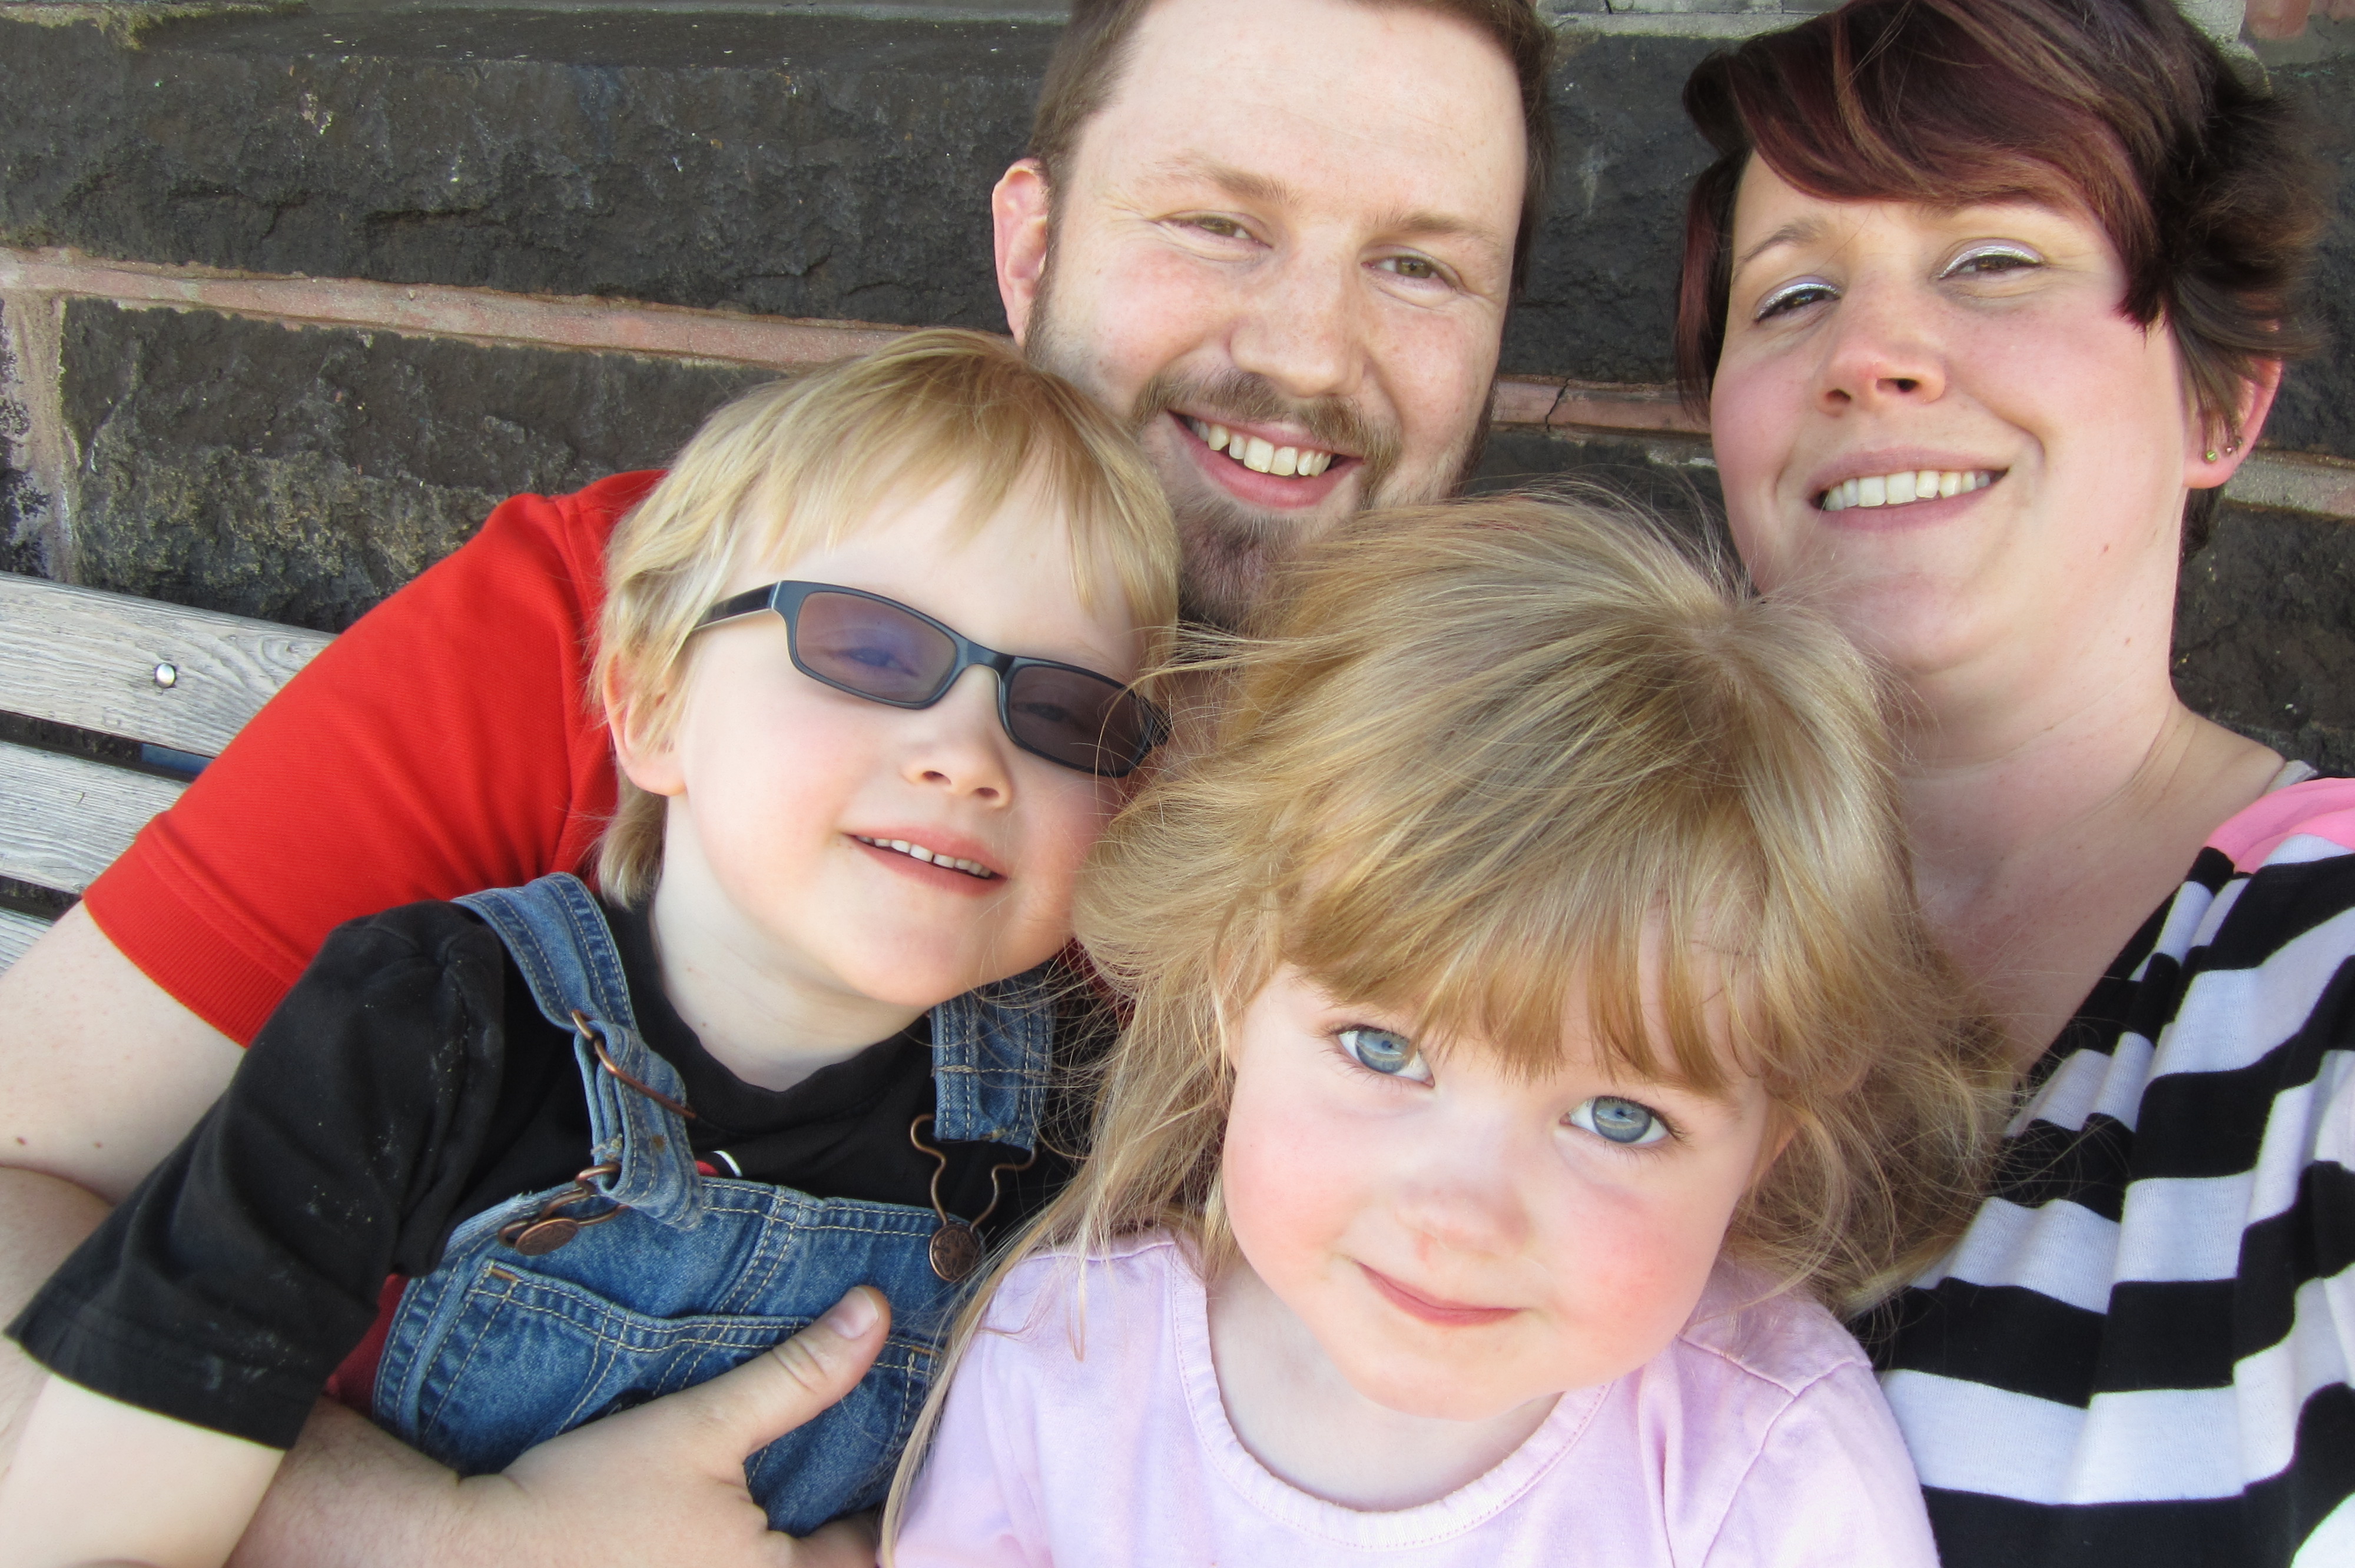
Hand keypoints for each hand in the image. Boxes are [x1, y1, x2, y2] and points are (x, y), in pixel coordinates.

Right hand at [448, 1285, 890, 1567]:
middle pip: (835, 1562)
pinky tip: (746, 1512)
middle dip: (849, 1518)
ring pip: (787, 1565)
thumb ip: (799, 1378)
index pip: (879, 1549)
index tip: (904, 1442)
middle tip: (859, 1453)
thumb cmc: (584, 1501)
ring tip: (809, 1476)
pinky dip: (754, 1545)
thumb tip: (876, 1314)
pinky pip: (738, 1566)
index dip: (896, 1497)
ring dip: (802, 1534)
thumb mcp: (703, 1427)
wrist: (470, 1555)